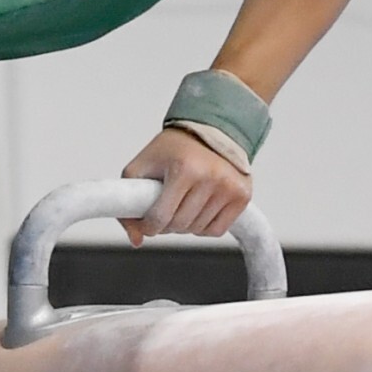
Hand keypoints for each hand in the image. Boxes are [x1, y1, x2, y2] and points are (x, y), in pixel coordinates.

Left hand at [120, 126, 250, 242]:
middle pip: (179, 226)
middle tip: (165, 210)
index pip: (160, 217)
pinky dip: (203, 227)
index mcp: (183, 169)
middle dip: (166, 225)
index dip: (148, 226)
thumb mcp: (142, 167)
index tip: (147, 222)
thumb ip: (129, 202)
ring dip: (185, 225)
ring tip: (182, 205)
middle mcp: (209, 177)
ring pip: (197, 230)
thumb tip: (137, 239)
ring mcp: (228, 187)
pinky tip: (199, 210)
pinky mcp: (242, 195)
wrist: (209, 131)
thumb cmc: (173, 150)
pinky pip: (217, 231)